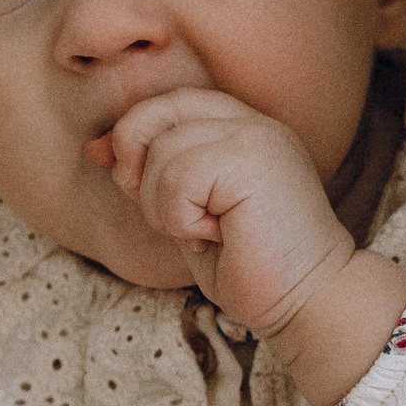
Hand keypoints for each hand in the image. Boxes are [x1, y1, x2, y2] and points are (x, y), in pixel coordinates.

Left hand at [89, 87, 354, 335]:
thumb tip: (97, 147)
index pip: (171, 103)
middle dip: (138, 165)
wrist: (308, 302)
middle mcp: (253, 124)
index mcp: (244, 129)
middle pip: (159, 113)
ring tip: (206, 233)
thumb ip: (153, 175)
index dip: (132, 131)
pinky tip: (216, 235)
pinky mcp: (252, 161)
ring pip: (163, 151)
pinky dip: (181, 217)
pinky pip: (179, 177)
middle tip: (168, 216)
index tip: (114, 170)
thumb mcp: (188, 212)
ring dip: (165, 206)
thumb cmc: (252, 267)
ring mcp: (256, 137)